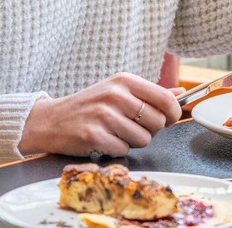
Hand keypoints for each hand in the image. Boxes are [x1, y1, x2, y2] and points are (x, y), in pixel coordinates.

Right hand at [18, 73, 183, 157]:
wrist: (50, 120)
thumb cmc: (90, 106)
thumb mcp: (118, 91)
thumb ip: (150, 93)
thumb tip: (181, 92)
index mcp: (124, 81)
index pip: (165, 99)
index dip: (173, 113)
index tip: (169, 120)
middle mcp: (115, 95)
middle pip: (157, 122)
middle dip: (150, 130)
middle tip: (132, 127)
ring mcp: (103, 115)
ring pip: (143, 139)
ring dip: (132, 141)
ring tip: (115, 133)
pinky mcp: (93, 136)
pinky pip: (123, 149)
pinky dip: (117, 149)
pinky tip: (104, 141)